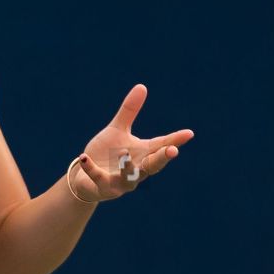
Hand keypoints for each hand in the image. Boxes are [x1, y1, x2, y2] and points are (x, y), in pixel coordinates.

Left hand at [70, 84, 192, 202]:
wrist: (86, 178)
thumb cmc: (107, 154)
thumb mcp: (118, 130)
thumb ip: (130, 111)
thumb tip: (142, 86)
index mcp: (143, 154)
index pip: (162, 146)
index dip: (175, 140)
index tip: (189, 133)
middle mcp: (136, 170)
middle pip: (152, 166)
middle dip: (161, 159)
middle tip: (172, 151)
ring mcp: (121, 181)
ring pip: (129, 177)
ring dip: (127, 167)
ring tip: (124, 154)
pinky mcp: (103, 187)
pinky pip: (98, 178)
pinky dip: (91, 169)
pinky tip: (85, 157)